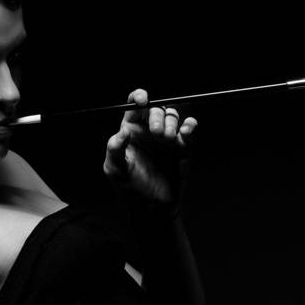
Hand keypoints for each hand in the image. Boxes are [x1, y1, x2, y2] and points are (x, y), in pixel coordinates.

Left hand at [103, 88, 197, 210]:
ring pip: (172, 115)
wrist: (152, 208)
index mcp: (130, 130)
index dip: (139, 97)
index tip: (143, 100)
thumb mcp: (115, 169)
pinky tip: (185, 131)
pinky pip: (189, 128)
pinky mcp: (182, 146)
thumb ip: (115, 148)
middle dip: (157, 116)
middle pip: (156, 108)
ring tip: (167, 139)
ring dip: (171, 121)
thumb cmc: (130, 189)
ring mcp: (166, 137)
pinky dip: (190, 125)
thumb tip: (122, 131)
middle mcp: (148, 130)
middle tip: (157, 133)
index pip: (134, 106)